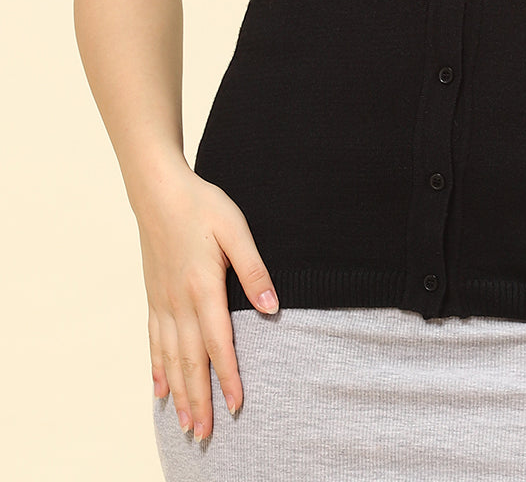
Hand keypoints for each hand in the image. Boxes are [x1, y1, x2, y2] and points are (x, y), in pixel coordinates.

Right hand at [133, 162, 278, 440]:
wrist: (158, 191)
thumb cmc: (202, 205)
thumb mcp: (235, 229)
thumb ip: (253, 269)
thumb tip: (273, 305)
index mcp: (203, 287)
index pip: (218, 342)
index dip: (227, 376)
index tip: (235, 405)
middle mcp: (179, 302)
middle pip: (190, 360)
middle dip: (199, 399)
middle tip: (205, 434)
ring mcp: (163, 301)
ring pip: (170, 357)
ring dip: (179, 393)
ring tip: (185, 424)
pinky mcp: (153, 296)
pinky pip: (154, 342)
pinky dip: (157, 369)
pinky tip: (159, 390)